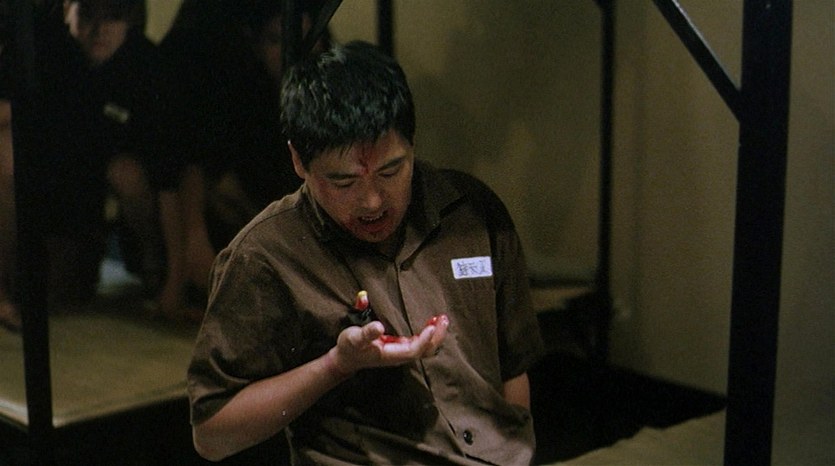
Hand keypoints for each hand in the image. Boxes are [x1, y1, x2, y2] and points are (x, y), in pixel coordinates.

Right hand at [328, 314, 448, 375]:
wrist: (346, 358)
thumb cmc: (350, 347)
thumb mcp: (354, 338)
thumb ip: (366, 333)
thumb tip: (378, 327)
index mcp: (390, 354)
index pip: (413, 350)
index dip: (423, 340)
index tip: (431, 327)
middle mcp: (399, 356)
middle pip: (424, 351)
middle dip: (436, 336)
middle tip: (443, 318)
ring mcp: (401, 353)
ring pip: (424, 348)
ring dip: (435, 335)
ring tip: (441, 319)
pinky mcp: (400, 348)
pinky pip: (420, 344)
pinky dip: (429, 334)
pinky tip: (432, 323)